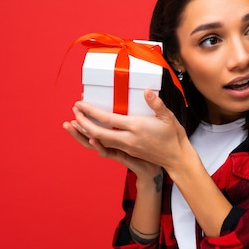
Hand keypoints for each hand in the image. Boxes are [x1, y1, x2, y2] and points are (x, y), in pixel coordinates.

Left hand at [65, 89, 188, 173]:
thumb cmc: (173, 135)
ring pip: (100, 141)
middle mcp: (128, 139)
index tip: (80, 103)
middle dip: (82, 121)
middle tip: (74, 110)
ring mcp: (126, 147)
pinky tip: (88, 135)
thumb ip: (156, 103)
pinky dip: (94, 140)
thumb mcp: (168, 117)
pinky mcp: (127, 152)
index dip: (91, 112)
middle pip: (98, 132)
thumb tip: (146, 91)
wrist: (176, 157)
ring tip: (72, 123)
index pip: (107, 119)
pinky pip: (106, 146)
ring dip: (84, 132)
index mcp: (136, 128)